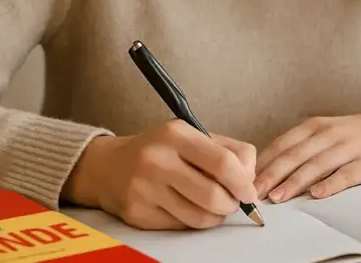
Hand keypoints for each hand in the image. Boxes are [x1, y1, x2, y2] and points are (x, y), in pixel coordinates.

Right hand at [62, 119, 258, 229]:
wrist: (109, 166)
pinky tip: (187, 207)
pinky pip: (181, 226)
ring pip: (200, 217)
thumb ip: (228, 151)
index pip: (223, 162)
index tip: (250, 193)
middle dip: (231, 204)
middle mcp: (157, 159)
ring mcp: (145, 188)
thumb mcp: (192, 136)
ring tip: (211, 205)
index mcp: (176, 134)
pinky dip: (193, 221)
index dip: (244, 182)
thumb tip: (251, 180)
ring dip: (215, 216)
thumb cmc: (161, 150)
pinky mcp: (138, 213)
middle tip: (232, 202)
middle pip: (214, 196)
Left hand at [253, 107, 360, 202]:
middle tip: (252, 192)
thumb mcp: (330, 132)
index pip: (282, 144)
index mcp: (317, 126)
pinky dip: (329, 184)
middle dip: (270, 175)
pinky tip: (316, 195)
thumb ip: (304, 146)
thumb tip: (271, 168)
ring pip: (315, 165)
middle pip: (294, 155)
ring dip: (293, 182)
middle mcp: (330, 133)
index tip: (244, 179)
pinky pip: (345, 174)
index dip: (263, 163)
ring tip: (277, 198)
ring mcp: (349, 147)